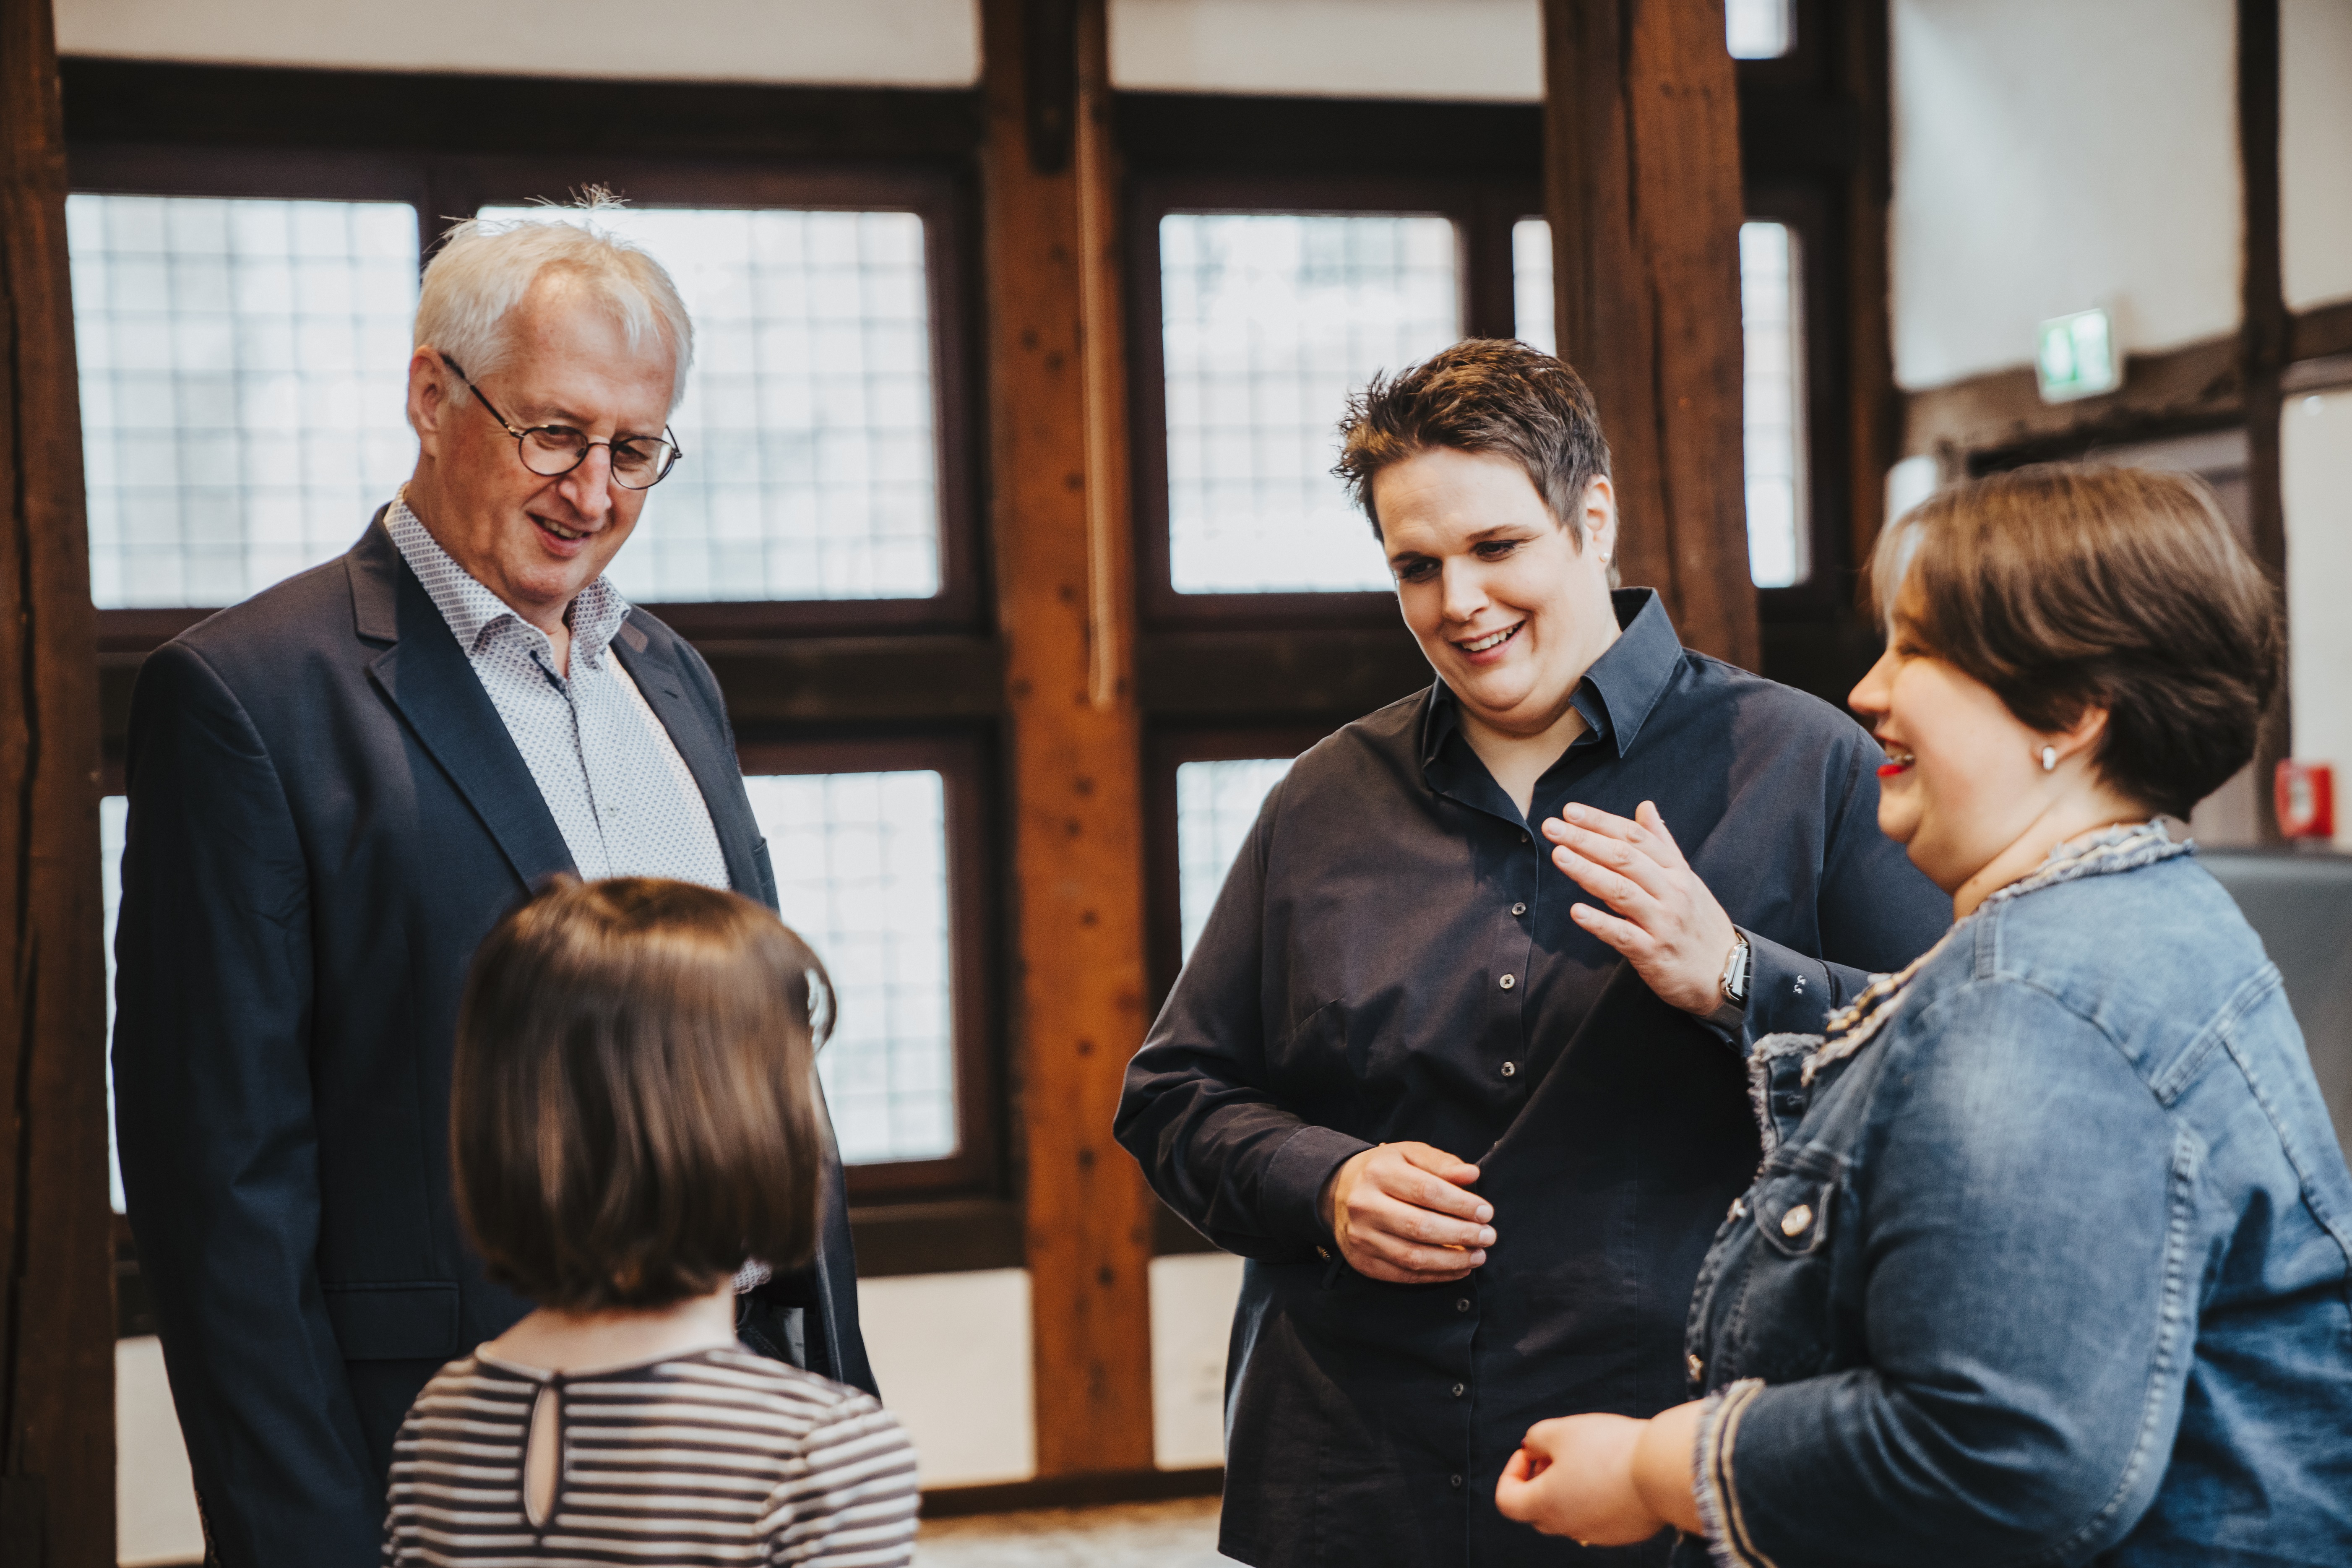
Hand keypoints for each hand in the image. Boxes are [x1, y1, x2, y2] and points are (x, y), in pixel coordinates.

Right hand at [1316, 1142, 1493, 1283]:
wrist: (1337, 1192)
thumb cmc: (1382, 1171)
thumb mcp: (1409, 1154)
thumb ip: (1441, 1163)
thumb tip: (1471, 1174)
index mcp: (1379, 1172)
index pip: (1427, 1191)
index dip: (1461, 1204)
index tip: (1486, 1212)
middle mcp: (1365, 1205)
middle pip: (1420, 1226)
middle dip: (1461, 1234)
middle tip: (1488, 1236)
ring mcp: (1361, 1237)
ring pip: (1413, 1257)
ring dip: (1452, 1261)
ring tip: (1478, 1256)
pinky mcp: (1363, 1261)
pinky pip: (1404, 1275)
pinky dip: (1436, 1276)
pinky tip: (1458, 1269)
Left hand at [1495, 1415, 1661, 1544]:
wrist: (1663, 1470)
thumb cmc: (1608, 1449)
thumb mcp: (1560, 1430)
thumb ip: (1534, 1439)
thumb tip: (1531, 1450)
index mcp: (1545, 1505)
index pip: (1506, 1501)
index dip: (1511, 1472)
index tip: (1532, 1452)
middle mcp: (1568, 1527)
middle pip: (1537, 1510)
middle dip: (1540, 1479)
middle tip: (1558, 1452)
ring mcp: (1598, 1534)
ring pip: (1569, 1513)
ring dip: (1567, 1488)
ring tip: (1588, 1458)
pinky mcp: (1624, 1532)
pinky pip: (1598, 1516)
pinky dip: (1596, 1497)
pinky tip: (1612, 1473)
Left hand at [1543, 801, 1737, 1015]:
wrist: (1726, 973)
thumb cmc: (1698, 922)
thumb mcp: (1686, 878)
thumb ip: (1662, 843)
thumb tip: (1645, 806)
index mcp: (1677, 870)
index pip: (1636, 837)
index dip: (1602, 821)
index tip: (1571, 811)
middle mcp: (1672, 891)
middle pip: (1625, 858)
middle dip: (1586, 840)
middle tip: (1552, 827)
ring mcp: (1663, 922)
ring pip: (1622, 891)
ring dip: (1588, 871)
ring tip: (1559, 856)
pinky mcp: (1653, 952)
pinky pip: (1623, 935)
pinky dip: (1599, 922)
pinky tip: (1576, 911)